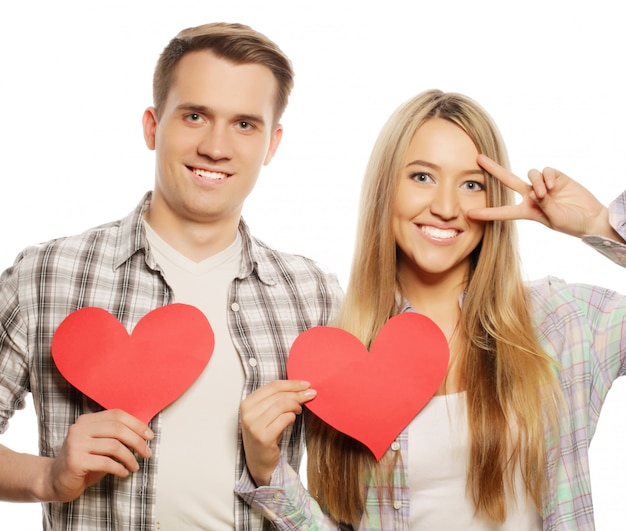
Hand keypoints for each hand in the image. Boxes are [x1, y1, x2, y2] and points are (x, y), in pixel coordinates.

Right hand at [44, 409, 152, 501]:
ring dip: (130, 458)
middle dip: (137, 441)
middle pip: (118, 429)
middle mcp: (79, 429)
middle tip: (147, 453)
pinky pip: (106, 462)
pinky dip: (119, 468)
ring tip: (135, 467)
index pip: (117, 415)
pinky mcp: (75, 461)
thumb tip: (144, 434)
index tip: (150, 436)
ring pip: (114, 446)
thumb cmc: (83, 462)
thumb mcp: (100, 445)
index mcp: (87, 420)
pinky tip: (123, 473)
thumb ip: (115, 437)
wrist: (54, 481)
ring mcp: (76, 444)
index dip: (137, 424)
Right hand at [240, 380, 315, 486]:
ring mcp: (254, 425)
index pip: (272, 386)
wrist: (259, 462)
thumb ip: (276, 399)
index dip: (291, 383)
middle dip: (298, 393)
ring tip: (300, 409)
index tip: (305, 384)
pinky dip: (292, 416)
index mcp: (247, 403)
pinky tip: (294, 418)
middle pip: (278, 394)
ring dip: (296, 404)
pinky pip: (284, 419)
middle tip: (310, 394)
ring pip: (282, 405)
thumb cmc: (265, 435)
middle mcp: (248, 413)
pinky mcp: (263, 437)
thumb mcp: (266, 414)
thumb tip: (300, 387)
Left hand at [470, 154, 618, 239]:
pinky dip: (548, 178)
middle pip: (507, 180)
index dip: (486, 213)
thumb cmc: (571, 223)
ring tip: (546, 193)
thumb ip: (543, 206)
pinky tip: (555, 186)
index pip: (503, 212)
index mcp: (527, 211)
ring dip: (536, 182)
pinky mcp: (555, 177)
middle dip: (493, 169)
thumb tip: (534, 192)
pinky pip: (545, 171)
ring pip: (530, 174)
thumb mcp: (554, 219)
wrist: (591, 217)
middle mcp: (531, 196)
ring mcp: (543, 185)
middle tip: (478, 158)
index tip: (469, 213)